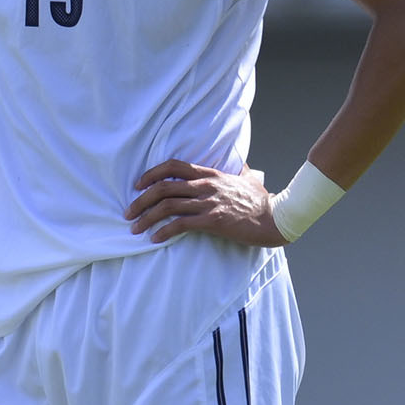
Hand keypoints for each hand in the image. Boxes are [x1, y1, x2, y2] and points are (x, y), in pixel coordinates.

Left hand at [126, 161, 282, 246]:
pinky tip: (155, 239)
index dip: (151, 174)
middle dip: (141, 200)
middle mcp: (205, 186)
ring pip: (167, 207)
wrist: (275, 217)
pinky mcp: (213, 221)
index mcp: (210, 174)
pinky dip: (163, 232)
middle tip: (129, 212)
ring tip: (135, 228)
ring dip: (146, 218)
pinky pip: (180, 225)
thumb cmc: (261, 200)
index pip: (173, 166)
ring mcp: (208, 203)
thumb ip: (239, 170)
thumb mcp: (248, 178)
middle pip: (163, 188)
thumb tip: (240, 165)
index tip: (138, 185)